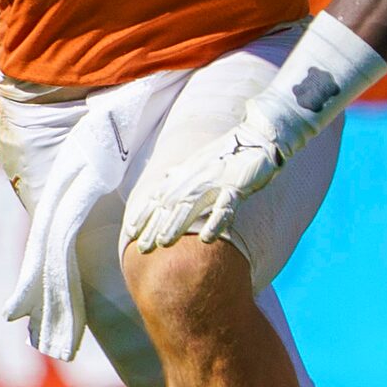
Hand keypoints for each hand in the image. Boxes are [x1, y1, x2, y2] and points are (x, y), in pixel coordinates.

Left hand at [124, 106, 286, 251]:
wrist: (255, 138)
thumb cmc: (227, 153)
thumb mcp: (200, 162)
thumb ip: (183, 172)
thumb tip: (165, 177)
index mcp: (186, 174)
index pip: (159, 196)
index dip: (144, 214)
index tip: (130, 232)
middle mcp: (195, 178)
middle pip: (170, 204)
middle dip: (154, 226)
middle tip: (141, 248)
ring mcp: (215, 181)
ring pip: (191, 205)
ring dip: (176, 225)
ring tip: (163, 243)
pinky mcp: (236, 185)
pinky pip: (224, 206)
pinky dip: (215, 222)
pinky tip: (206, 239)